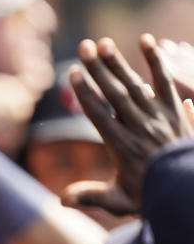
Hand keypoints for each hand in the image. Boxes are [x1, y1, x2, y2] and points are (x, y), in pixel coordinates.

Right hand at [68, 34, 193, 214]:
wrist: (187, 187)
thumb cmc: (152, 195)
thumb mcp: (120, 202)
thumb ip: (92, 197)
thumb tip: (62, 200)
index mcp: (123, 147)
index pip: (100, 115)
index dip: (85, 94)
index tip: (72, 75)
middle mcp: (141, 127)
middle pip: (115, 94)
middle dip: (98, 69)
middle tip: (84, 47)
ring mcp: (159, 117)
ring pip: (135, 85)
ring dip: (118, 63)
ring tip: (103, 43)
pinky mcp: (173, 109)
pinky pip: (165, 81)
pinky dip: (156, 60)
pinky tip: (146, 40)